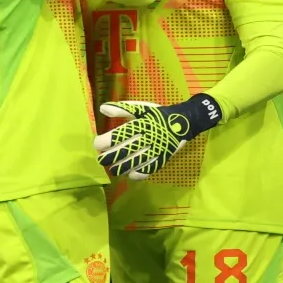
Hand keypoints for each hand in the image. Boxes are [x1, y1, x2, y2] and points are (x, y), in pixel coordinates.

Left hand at [93, 94, 222, 178]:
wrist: (184, 121)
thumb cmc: (158, 115)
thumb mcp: (141, 108)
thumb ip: (121, 109)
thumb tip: (103, 109)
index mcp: (141, 123)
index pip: (119, 135)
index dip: (105, 142)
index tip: (98, 145)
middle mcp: (148, 137)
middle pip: (124, 151)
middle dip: (109, 157)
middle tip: (102, 160)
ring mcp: (156, 149)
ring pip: (135, 162)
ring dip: (121, 168)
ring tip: (113, 169)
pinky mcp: (163, 158)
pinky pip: (149, 169)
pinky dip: (138, 174)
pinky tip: (130, 174)